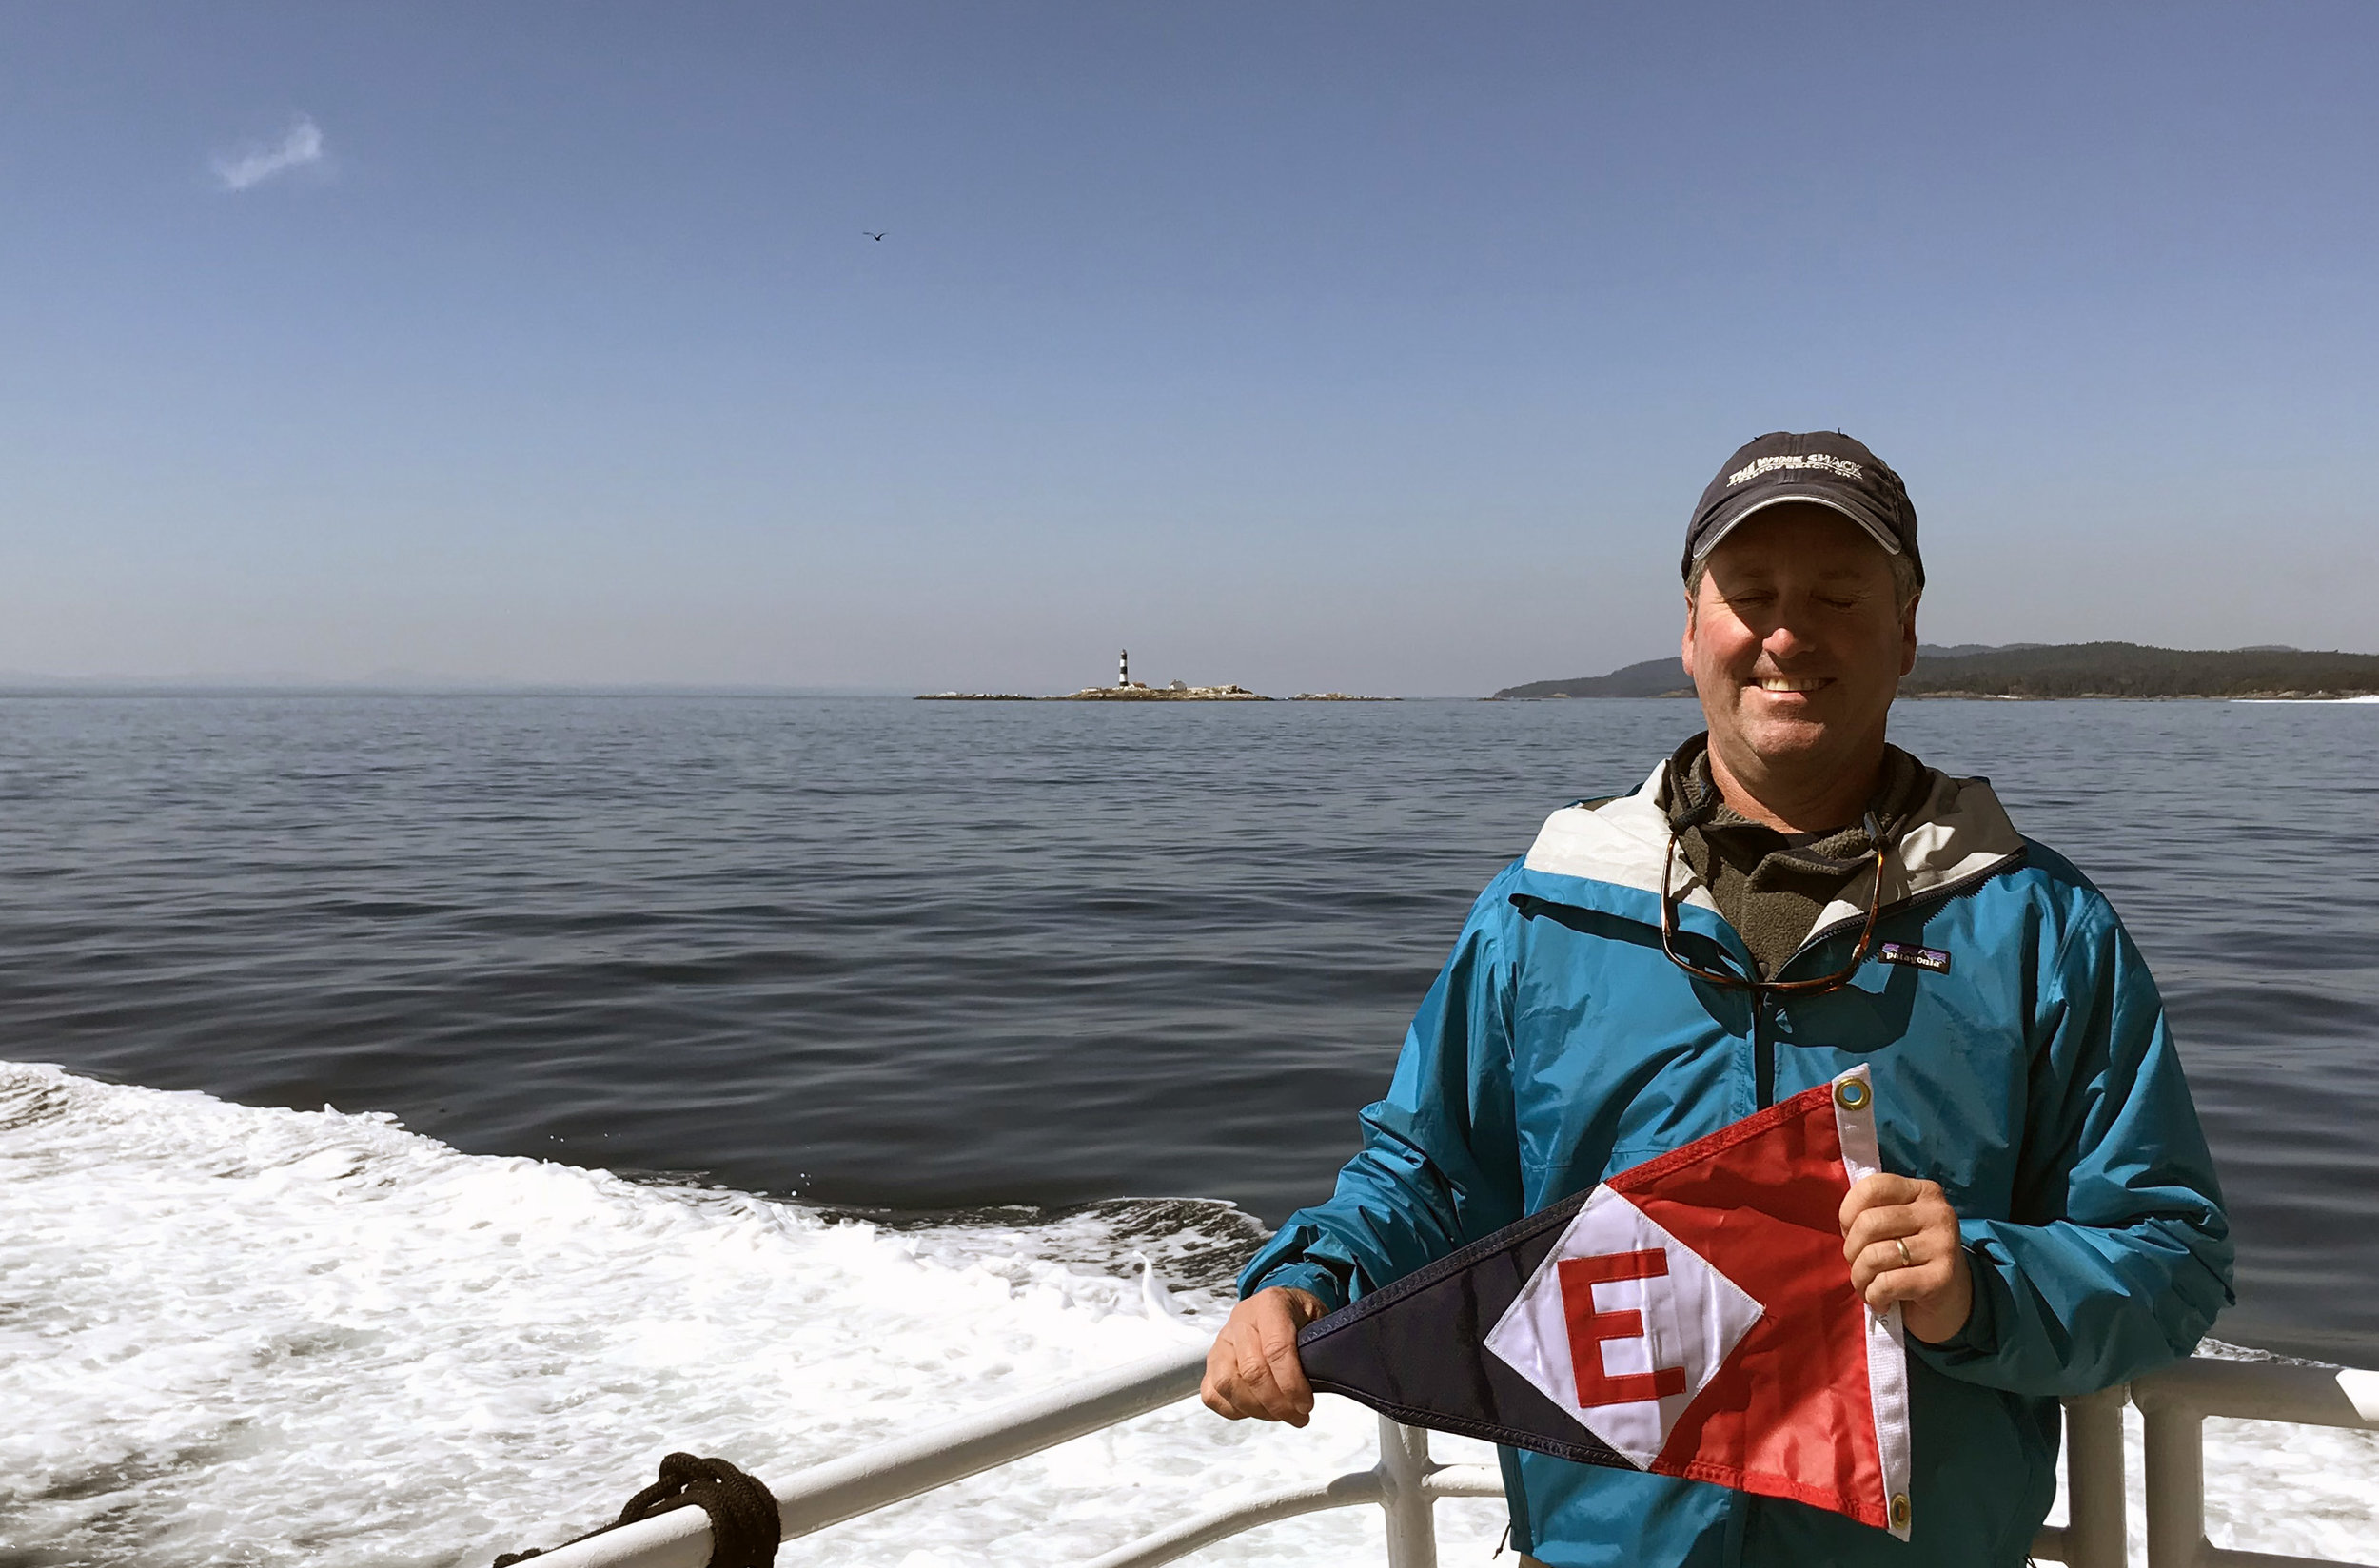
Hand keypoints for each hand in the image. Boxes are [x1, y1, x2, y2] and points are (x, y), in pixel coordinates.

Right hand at [1201, 1286, 1328, 1425]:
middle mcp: (1240, 1320)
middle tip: (1298, 1415)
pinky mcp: (1212, 1362)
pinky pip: (1212, 1394)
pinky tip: (1258, 1409)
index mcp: (1270, 1303)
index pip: (1276, 1348)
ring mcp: (1222, 1341)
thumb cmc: (1300, 1316)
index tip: (1306, 1404)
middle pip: (1251, 1371)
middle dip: (1277, 1403)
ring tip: (1280, 1414)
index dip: (1291, 1383)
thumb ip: (1319, 1345)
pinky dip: (1234, 1409)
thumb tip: (1321, 1378)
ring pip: (1227, 1384)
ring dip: (1256, 1409)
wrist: (1280, 1307)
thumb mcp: (1319, 1318)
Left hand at [1840, 1172, 1972, 1344]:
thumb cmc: (1910, 1258)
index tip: (1849, 1233)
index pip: (1872, 1187)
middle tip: (1858, 1266)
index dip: (1848, 1213)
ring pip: (1874, 1256)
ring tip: (1868, 1287)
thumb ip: (1872, 1212)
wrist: (1950, 1300)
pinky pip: (1887, 1283)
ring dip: (1860, 1278)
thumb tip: (1844, 1222)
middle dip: (1851, 1251)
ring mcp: (1943, 1245)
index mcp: (1923, 1192)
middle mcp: (1938, 1212)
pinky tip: (1881, 1301)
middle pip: (1869, 1223)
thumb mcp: (1894, 1227)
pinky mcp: (1942, 1278)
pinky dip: (1874, 1296)